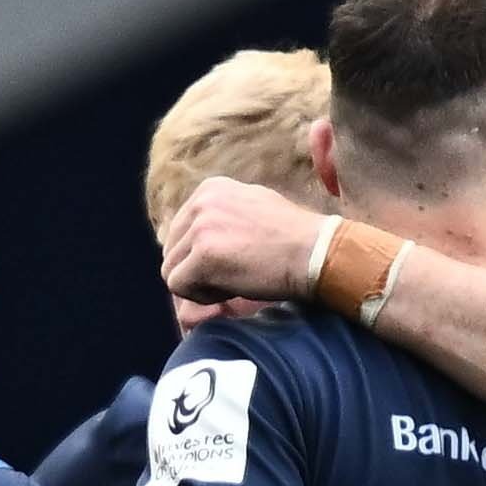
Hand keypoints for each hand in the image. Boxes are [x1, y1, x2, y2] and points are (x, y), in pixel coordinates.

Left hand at [158, 176, 328, 308]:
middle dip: (196, 270)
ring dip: (199, 284)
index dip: (199, 255)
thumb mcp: (251, 207)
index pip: (179, 231)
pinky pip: (179, 286)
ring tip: (233, 279)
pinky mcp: (203, 255)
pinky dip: (201, 296)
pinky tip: (230, 289)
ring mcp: (200, 227)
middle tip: (232, 274)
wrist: (314, 252)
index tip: (231, 259)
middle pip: (172, 251)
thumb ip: (219, 215)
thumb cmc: (291, 238)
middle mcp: (201, 202)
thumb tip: (191, 235)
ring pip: (171, 270)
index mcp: (210, 188)